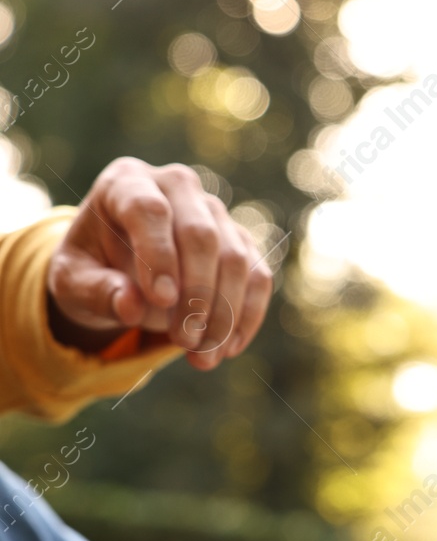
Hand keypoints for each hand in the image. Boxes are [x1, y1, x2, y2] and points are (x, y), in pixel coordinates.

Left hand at [45, 157, 274, 369]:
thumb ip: (96, 291)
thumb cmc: (91, 267)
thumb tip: (131, 306)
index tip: (160, 300)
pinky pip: (258, 278)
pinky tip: (227, 348)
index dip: (158, 255)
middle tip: (184, 341)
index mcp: (126, 183)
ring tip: (203, 357)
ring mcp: (215, 213)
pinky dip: (247, 317)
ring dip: (225, 314)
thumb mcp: (73, 281)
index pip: (150, 210)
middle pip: (201, 235)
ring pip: (236, 258)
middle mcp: (177, 187)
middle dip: (197, 294)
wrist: (117, 267)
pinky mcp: (240, 242)